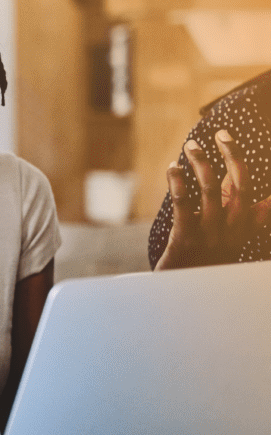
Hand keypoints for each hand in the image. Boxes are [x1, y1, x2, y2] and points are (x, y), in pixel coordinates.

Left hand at [155, 131, 270, 269]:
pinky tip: (172, 169)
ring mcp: (209, 236)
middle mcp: (231, 232)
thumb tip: (265, 200)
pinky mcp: (185, 240)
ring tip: (191, 146)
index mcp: (243, 231)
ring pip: (211, 190)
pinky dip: (178, 184)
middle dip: (233, 155)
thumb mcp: (228, 242)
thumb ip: (241, 217)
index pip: (262, 199)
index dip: (254, 174)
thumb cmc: (203, 266)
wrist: (182, 301)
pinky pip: (184, 206)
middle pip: (241, 186)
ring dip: (202, 163)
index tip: (255, 147)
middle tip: (221, 133)